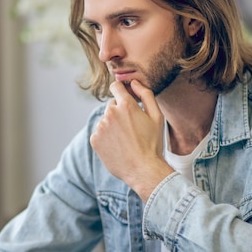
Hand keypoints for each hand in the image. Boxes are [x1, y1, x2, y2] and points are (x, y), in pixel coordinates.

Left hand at [90, 80, 173, 200]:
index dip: (120, 90)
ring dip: (113, 126)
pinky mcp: (94, 139)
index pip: (115, 86)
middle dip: (120, 113)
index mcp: (126, 105)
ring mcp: (100, 127)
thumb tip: (134, 82)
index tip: (123, 96)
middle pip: (112, 106)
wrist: (142, 169)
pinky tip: (118, 146)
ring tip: (126, 140)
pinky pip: (99, 133)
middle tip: (131, 128)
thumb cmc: (152, 143)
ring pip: (105, 120)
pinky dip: (106, 137)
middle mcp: (110, 113)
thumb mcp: (156, 117)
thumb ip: (146, 94)